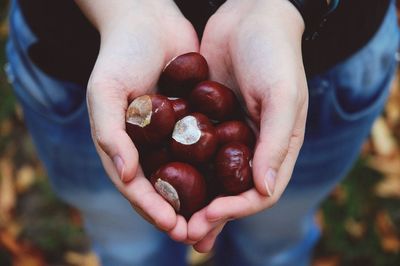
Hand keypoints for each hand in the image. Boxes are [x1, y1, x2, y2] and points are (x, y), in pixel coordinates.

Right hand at [78, 0, 198, 240]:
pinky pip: (203, 149)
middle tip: (196, 233)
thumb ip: (109, 134)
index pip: (135, 186)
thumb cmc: (120, 55)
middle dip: (177, 213)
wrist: (148, 21)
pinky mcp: (192, 121)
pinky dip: (213, 167)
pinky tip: (229, 181)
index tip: (173, 225)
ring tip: (215, 218)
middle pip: (162, 188)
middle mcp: (146, 145)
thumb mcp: (106, 92)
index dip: (151, 209)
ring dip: (198, 198)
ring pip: (185, 174)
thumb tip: (126, 177)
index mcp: (122, 145)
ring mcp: (170, 134)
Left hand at [187, 0, 307, 251]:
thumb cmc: (274, 54)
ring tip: (173, 222)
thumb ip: (276, 142)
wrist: (250, 16)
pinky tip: (162, 182)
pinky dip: (183, 170)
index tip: (207, 218)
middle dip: (211, 216)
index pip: (259, 192)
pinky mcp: (209, 120)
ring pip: (212, 178)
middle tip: (186, 235)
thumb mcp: (282, 95)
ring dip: (195, 202)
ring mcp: (230, 134)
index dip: (235, 210)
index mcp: (276, 146)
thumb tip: (263, 190)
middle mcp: (254, 146)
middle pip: (232, 192)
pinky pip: (195, 151)